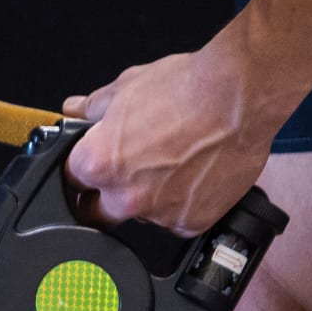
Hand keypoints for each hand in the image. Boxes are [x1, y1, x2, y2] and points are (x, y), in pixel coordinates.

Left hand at [62, 34, 288, 235]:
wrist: (240, 97)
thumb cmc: (186, 89)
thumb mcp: (126, 88)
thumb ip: (92, 108)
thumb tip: (74, 109)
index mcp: (99, 164)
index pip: (71, 180)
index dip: (79, 173)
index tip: (87, 169)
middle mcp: (125, 196)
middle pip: (98, 212)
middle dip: (103, 197)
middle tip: (128, 172)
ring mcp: (159, 214)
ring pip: (142, 215)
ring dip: (147, 198)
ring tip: (172, 163)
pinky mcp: (191, 222)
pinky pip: (176, 220)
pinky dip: (181, 203)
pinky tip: (193, 175)